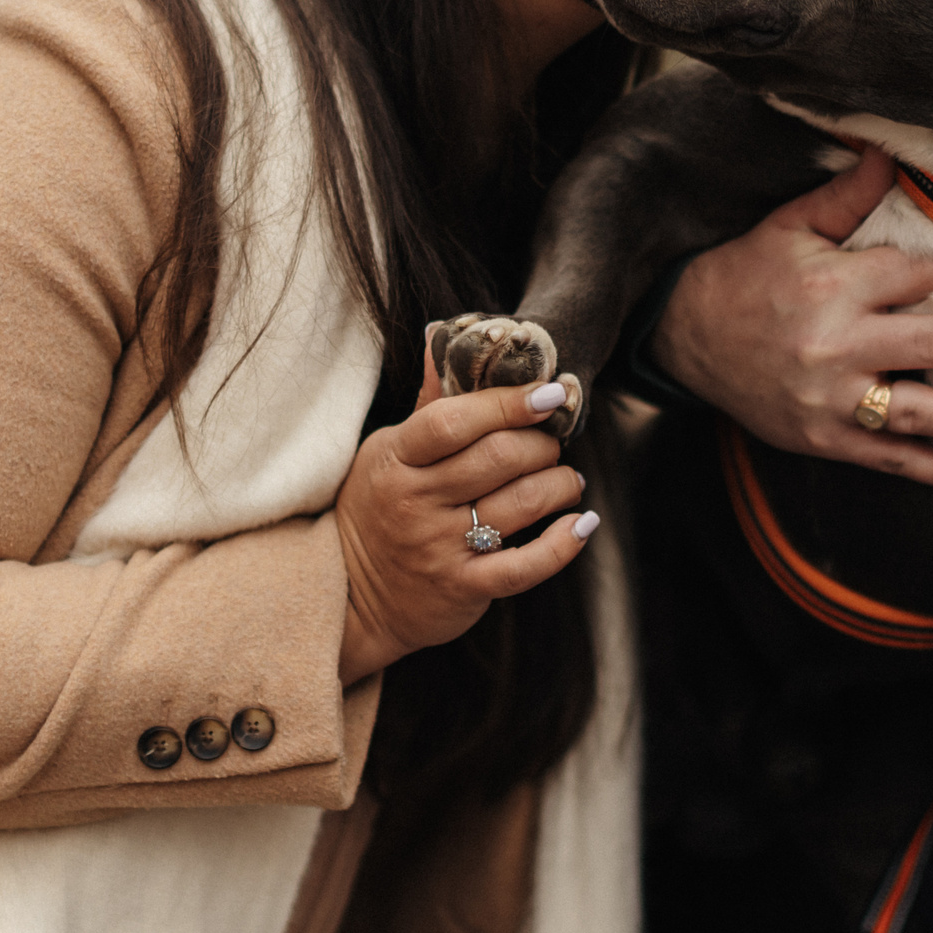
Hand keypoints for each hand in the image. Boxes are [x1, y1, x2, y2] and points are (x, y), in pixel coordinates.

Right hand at [332, 344, 591, 684]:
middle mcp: (415, 502)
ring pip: (521, 504)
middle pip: (498, 458)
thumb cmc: (380, 507)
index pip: (452, 422)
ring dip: (560, 484)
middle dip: (542, 444)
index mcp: (396, 458)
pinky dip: (563, 543)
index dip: (506, 403)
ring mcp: (438, 548)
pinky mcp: (462, 588)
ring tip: (567, 479)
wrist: (351, 597)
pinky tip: (582, 524)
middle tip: (553, 443)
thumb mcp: (388, 452)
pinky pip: (524, 566)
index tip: (548, 393)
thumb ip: (429, 403)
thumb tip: (443, 336)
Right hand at [650, 147, 932, 499]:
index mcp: (835, 285)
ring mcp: (831, 398)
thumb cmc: (744, 274)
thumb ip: (846, 196)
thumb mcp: (790, 227)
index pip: (919, 275)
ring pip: (917, 411)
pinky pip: (888, 458)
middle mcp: (838, 343)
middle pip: (931, 341)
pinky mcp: (823, 437)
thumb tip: (889, 151)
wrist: (683, 336)